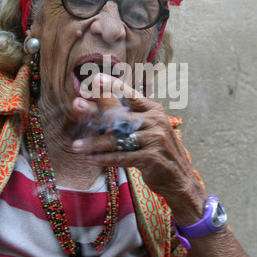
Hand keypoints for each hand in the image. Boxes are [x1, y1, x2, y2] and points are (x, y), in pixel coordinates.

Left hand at [72, 72, 206, 224]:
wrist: (179, 178)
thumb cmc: (158, 150)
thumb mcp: (148, 128)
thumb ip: (127, 117)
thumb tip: (98, 105)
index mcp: (154, 110)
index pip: (131, 95)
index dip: (113, 85)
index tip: (95, 79)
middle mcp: (155, 121)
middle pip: (120, 115)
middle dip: (96, 110)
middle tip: (77, 105)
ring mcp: (154, 139)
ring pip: (118, 139)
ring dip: (94, 142)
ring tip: (77, 145)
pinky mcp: (151, 158)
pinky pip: (122, 157)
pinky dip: (104, 159)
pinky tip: (90, 159)